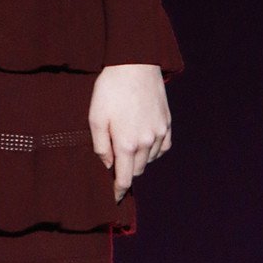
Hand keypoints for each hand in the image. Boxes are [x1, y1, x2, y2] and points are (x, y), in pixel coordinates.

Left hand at [88, 63, 171, 201]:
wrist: (135, 64)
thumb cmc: (110, 89)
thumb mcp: (95, 117)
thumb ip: (100, 147)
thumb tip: (108, 165)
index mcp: (127, 144)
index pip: (124, 179)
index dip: (118, 191)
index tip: (113, 198)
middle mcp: (147, 142)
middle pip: (137, 171)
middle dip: (126, 172)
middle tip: (114, 164)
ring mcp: (160, 133)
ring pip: (149, 160)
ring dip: (138, 160)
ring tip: (126, 147)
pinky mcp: (167, 123)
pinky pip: (162, 148)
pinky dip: (153, 151)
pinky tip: (143, 142)